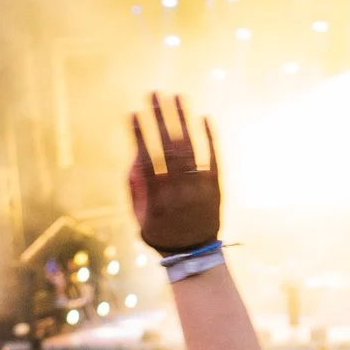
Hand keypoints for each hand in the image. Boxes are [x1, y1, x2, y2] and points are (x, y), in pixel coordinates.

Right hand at [127, 92, 219, 253]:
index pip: (146, 159)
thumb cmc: (161, 234)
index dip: (139, 135)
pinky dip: (209, 138)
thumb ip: (135, 190)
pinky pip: (213, 158)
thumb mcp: (139, 218)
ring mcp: (199, 188)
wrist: (195, 256)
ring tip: (177, 96)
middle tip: (154, 93)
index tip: (133, 113)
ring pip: (190, 148)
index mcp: (156, 198)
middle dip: (160, 117)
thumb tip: (133, 158)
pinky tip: (203, 117)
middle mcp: (178, 191)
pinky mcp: (216, 187)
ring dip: (183, 119)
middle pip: (168, 147)